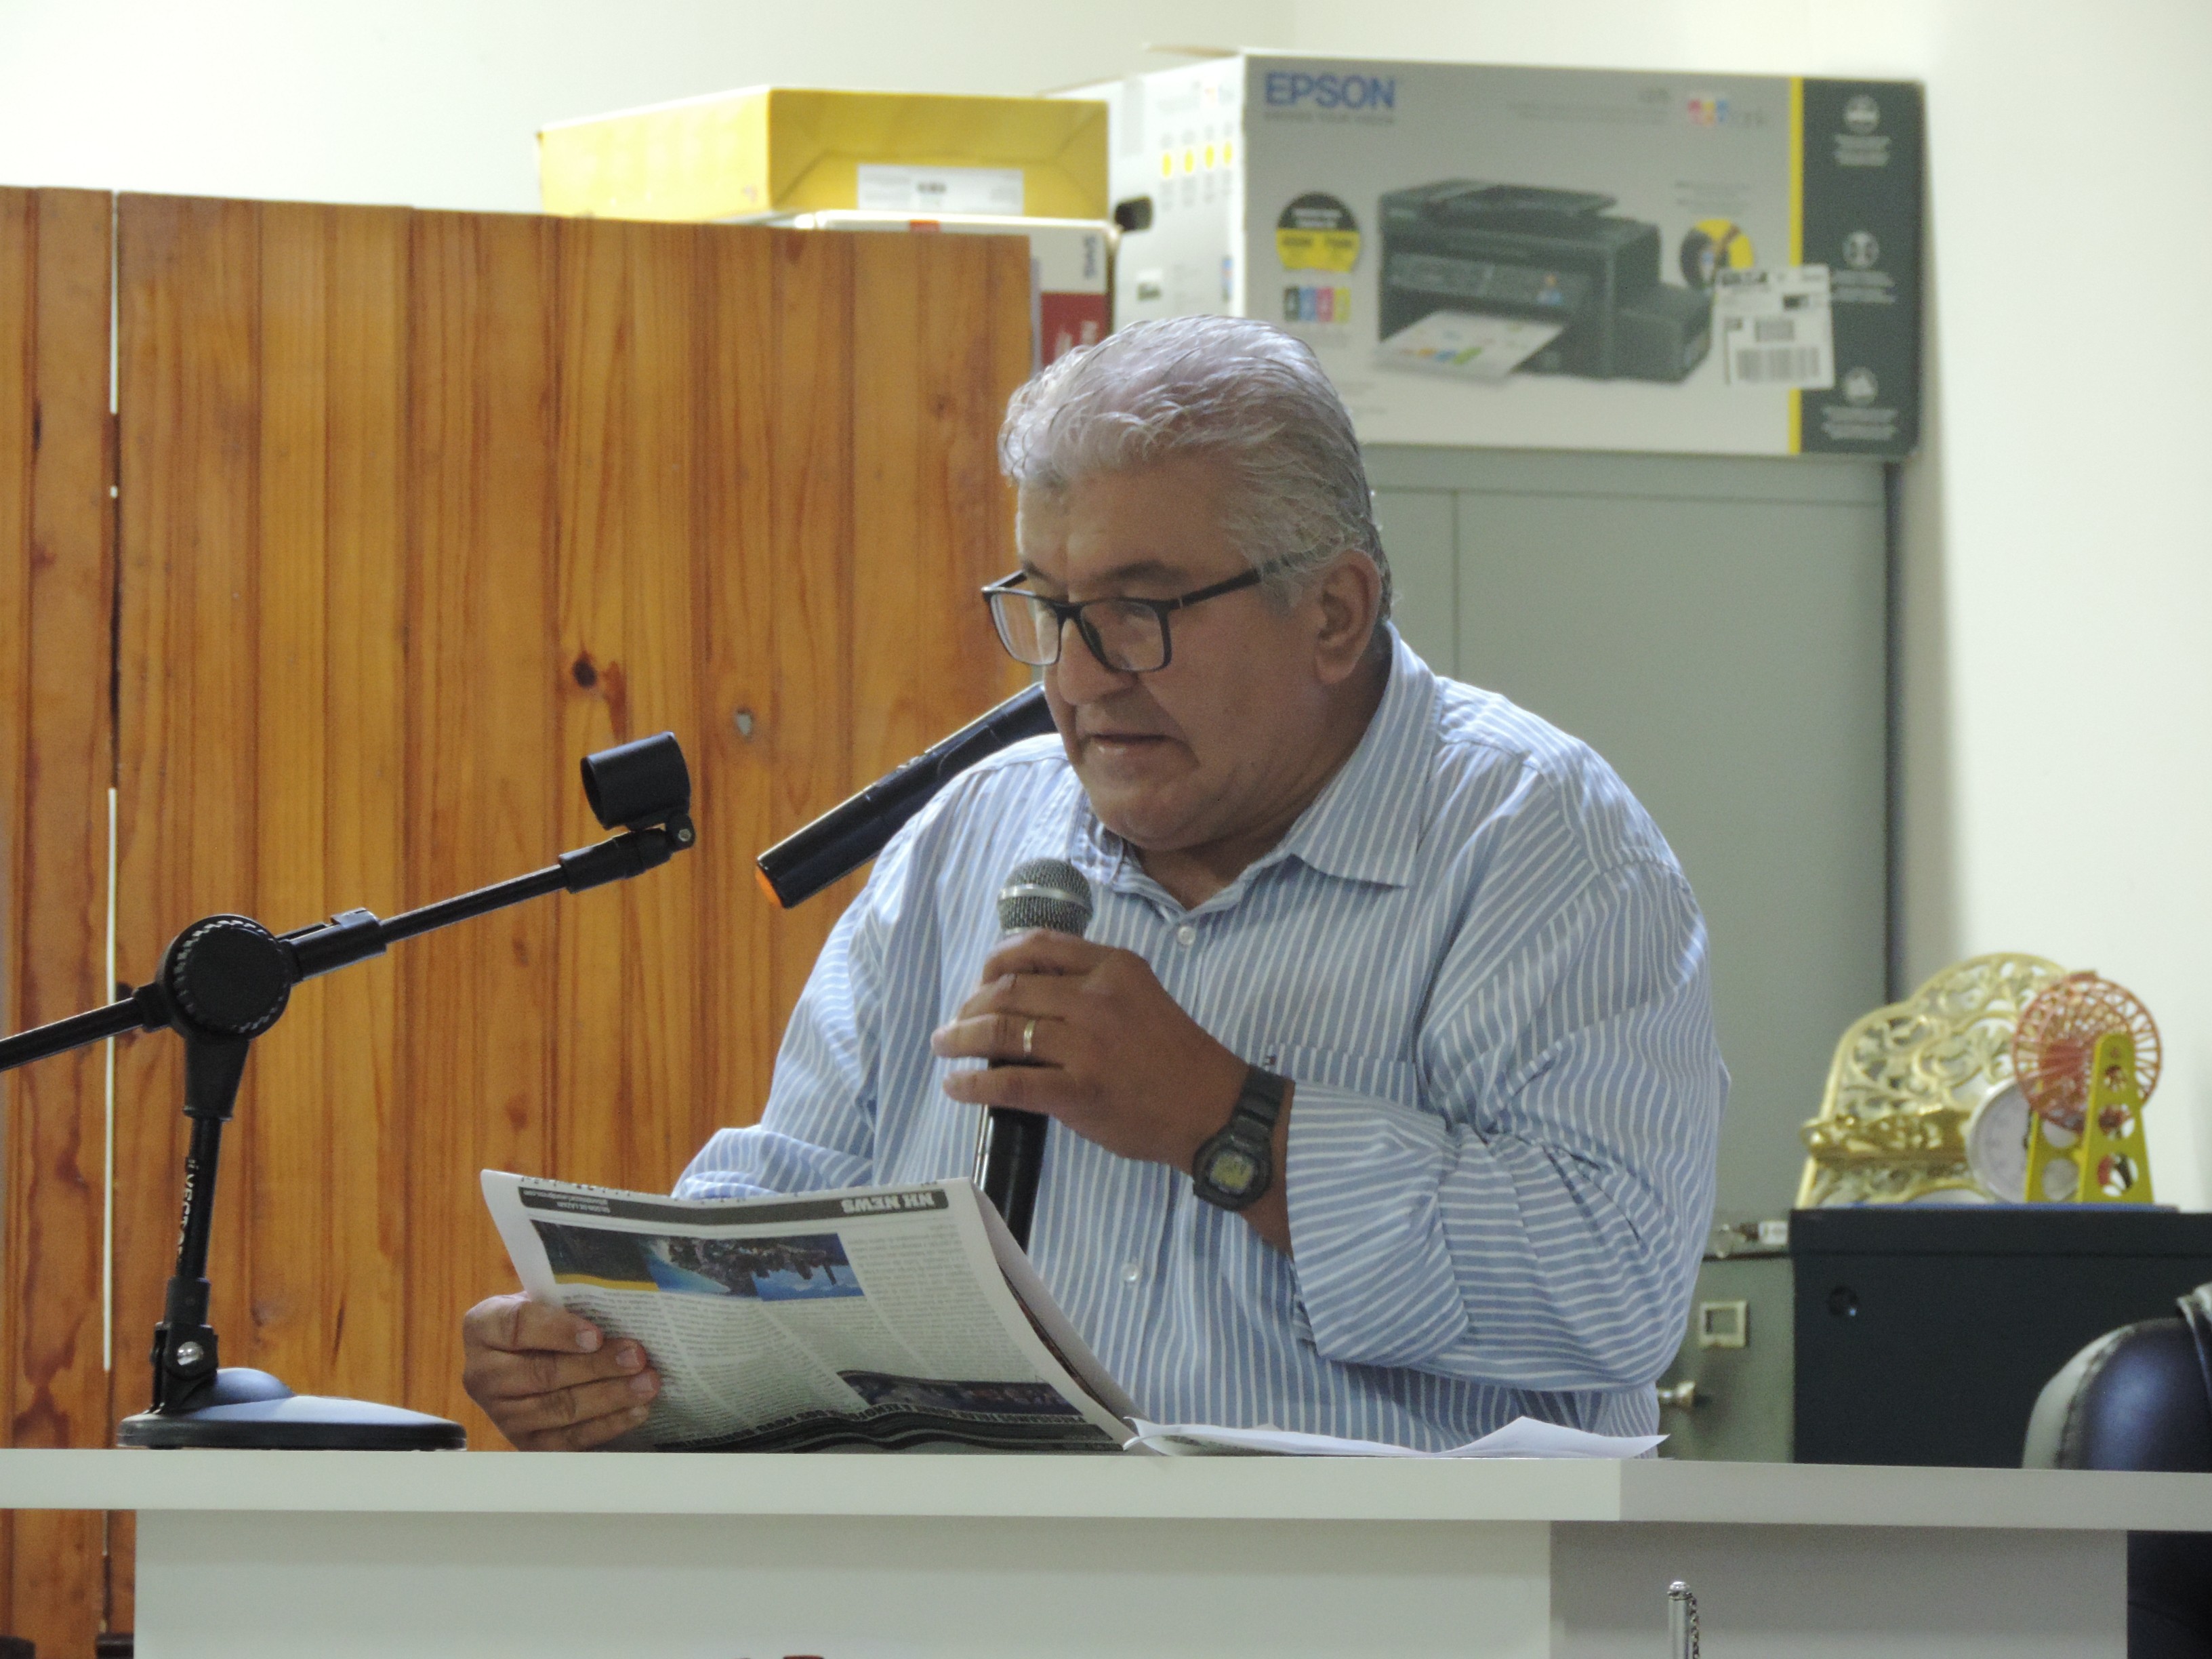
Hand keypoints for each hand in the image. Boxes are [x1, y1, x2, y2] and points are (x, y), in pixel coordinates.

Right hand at [461, 1293, 659, 1450]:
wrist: (521, 1358)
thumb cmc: (542, 1321)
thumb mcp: (544, 1300)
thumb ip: (570, 1300)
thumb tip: (622, 1303)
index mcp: (482, 1328)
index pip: (518, 1326)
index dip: (559, 1331)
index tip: (597, 1334)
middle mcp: (482, 1374)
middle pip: (543, 1373)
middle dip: (596, 1366)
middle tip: (637, 1357)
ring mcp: (501, 1414)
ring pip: (558, 1408)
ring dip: (609, 1397)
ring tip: (646, 1383)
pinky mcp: (525, 1443)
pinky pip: (568, 1439)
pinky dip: (606, 1425)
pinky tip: (636, 1411)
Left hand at [930, 929, 1248, 1172]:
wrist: (1212, 1109)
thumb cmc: (1176, 1058)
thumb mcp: (1138, 996)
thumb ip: (1090, 987)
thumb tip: (1025, 994)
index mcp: (1112, 967)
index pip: (1037, 945)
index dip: (996, 960)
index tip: (982, 981)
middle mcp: (1096, 996)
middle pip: (1009, 987)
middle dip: (970, 1005)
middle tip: (957, 1023)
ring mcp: (1086, 1043)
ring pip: (1001, 1030)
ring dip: (961, 1038)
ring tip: (945, 1047)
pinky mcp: (1079, 1090)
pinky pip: (1009, 1082)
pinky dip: (974, 1085)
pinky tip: (957, 1087)